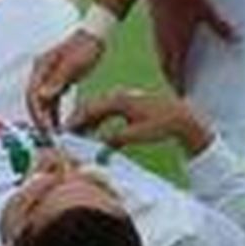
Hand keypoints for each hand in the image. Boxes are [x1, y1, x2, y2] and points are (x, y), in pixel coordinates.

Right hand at [26, 30, 104, 132]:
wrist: (95, 36)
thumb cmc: (85, 47)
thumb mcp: (73, 65)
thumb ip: (57, 81)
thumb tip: (41, 97)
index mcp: (42, 67)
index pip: (33, 94)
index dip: (37, 113)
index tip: (46, 128)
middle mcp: (41, 73)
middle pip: (35, 100)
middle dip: (40, 119)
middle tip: (49, 137)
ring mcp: (48, 77)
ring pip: (43, 102)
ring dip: (47, 118)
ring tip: (55, 135)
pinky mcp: (58, 81)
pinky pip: (52, 100)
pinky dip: (54, 112)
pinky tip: (60, 125)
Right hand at [68, 88, 212, 153]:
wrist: (181, 117)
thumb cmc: (161, 124)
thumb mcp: (137, 134)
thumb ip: (116, 140)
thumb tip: (99, 149)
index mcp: (118, 100)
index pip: (89, 109)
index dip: (75, 121)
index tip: (63, 133)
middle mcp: (118, 96)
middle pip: (90, 108)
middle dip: (76, 122)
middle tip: (64, 136)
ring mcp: (122, 100)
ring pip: (97, 110)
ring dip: (86, 123)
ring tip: (75, 137)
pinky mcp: (127, 105)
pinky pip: (106, 113)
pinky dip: (96, 122)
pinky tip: (92, 133)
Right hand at [147, 0, 236, 91]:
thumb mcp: (207, 9)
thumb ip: (221, 25)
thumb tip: (237, 40)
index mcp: (177, 43)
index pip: (176, 72)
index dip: (179, 86)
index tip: (182, 99)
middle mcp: (166, 41)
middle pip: (167, 68)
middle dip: (173, 80)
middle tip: (179, 92)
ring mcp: (159, 32)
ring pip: (162, 56)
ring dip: (168, 67)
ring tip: (174, 75)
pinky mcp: (157, 23)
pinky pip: (160, 45)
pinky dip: (165, 53)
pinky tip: (170, 50)